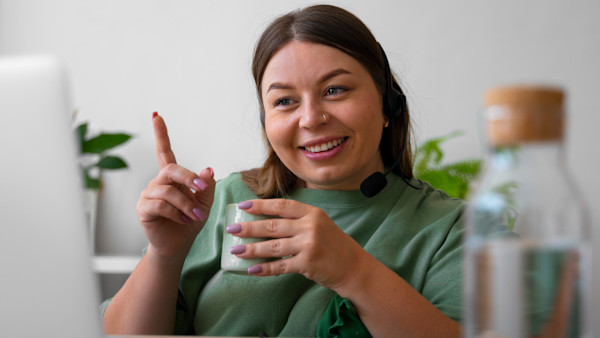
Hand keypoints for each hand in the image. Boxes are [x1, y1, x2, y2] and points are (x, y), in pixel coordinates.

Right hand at [136, 113, 215, 258]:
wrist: (178, 244)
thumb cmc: (190, 221)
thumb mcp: (205, 203)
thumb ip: (206, 186)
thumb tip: (208, 170)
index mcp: (172, 177)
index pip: (164, 151)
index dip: (161, 133)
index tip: (156, 115)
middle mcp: (158, 182)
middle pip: (171, 169)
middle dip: (188, 178)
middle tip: (202, 190)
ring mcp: (149, 194)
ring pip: (168, 191)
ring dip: (186, 204)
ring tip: (195, 216)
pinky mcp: (143, 208)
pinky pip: (160, 205)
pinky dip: (176, 213)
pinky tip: (183, 221)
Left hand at [227, 199, 370, 292]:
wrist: (353, 266)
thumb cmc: (333, 244)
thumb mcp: (319, 223)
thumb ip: (298, 220)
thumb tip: (266, 219)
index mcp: (312, 213)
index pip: (281, 206)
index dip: (260, 205)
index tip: (243, 206)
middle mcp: (310, 226)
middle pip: (273, 225)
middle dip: (249, 228)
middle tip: (232, 229)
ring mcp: (309, 245)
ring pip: (273, 246)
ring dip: (252, 249)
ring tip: (236, 250)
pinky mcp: (307, 263)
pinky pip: (280, 266)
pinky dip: (265, 268)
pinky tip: (252, 269)